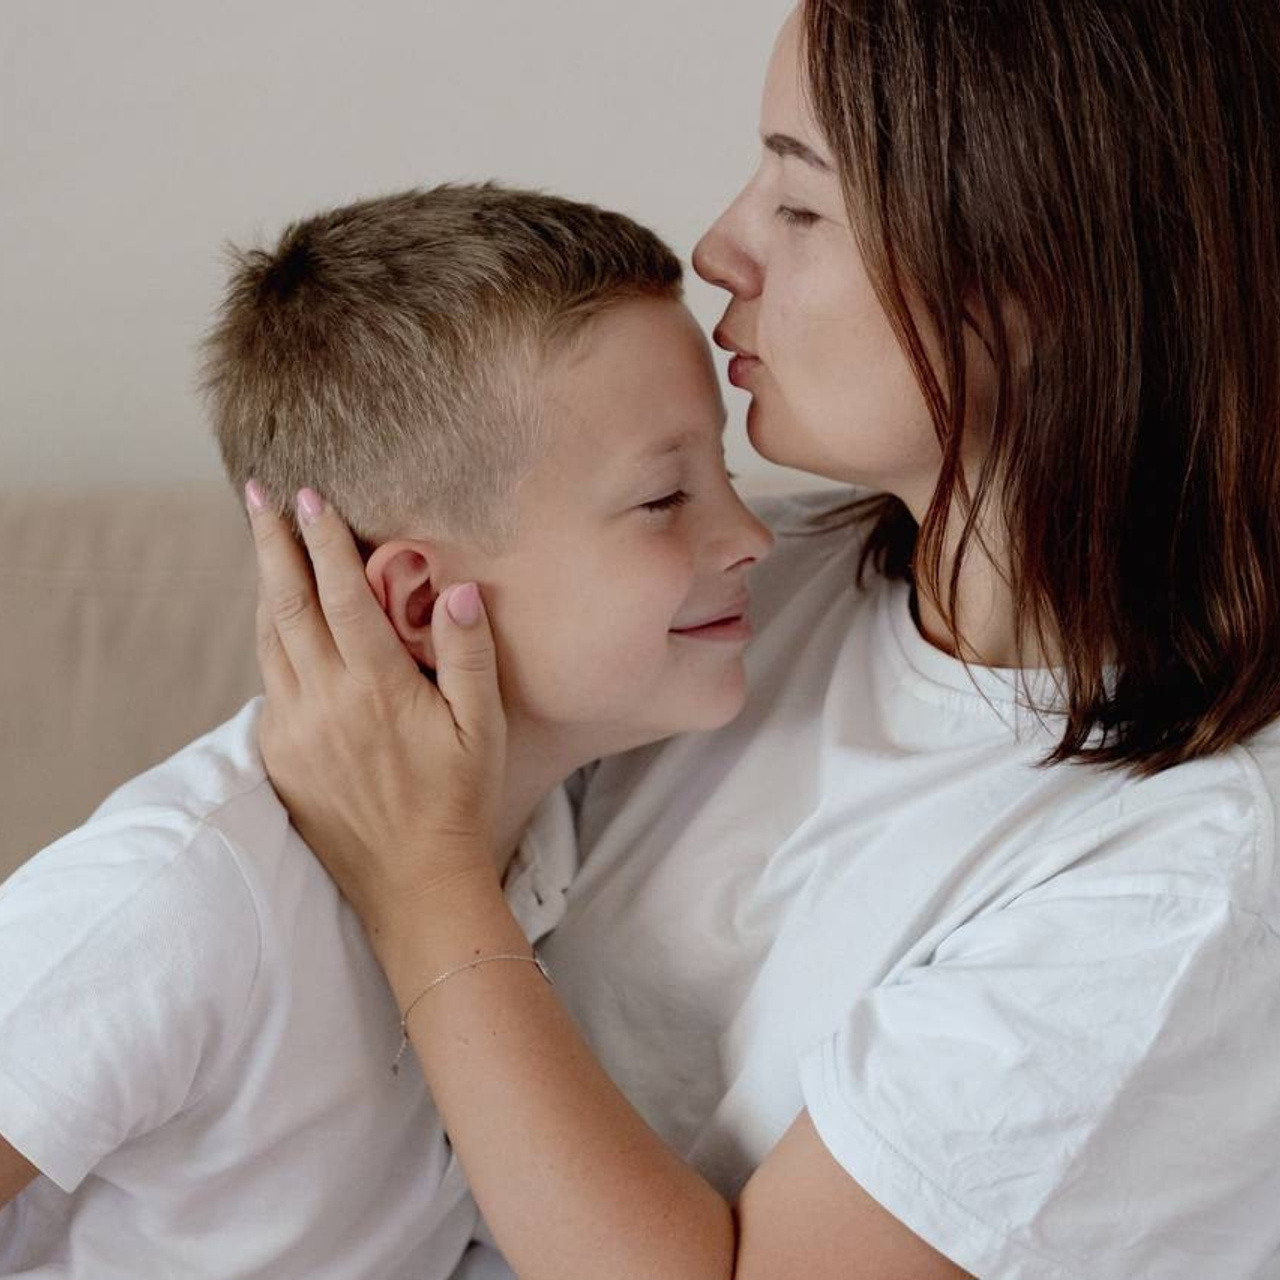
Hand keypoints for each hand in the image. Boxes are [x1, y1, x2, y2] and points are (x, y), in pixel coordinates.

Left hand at [246, 483, 506, 933]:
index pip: (341, 595)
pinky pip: (269, 683)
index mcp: (375, 687)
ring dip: (265, 588)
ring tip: (262, 545)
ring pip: (268, 641)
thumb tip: (460, 590)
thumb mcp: (482, 726)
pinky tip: (279, 624)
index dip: (323, 542)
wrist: (414, 882)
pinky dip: (271, 640)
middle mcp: (324, 702)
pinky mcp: (279, 756)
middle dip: (272, 545)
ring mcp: (293, 731)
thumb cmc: (459, 800)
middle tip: (258, 496)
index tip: (309, 497)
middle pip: (286, 605)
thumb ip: (469, 654)